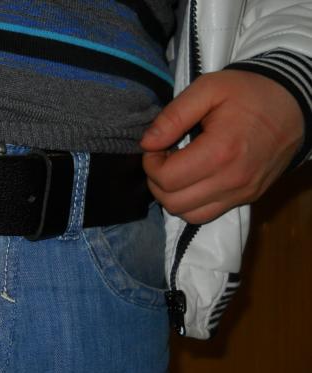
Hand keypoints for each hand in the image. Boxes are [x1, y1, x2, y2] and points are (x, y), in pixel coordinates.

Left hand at [140, 69, 303, 223]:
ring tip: (176, 169)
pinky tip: (191, 180)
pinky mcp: (246, 198)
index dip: (150, 164)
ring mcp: (241, 193)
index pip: (166, 179)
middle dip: (157, 181)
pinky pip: (206, 215)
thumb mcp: (208, 88)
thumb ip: (173, 116)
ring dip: (171, 196)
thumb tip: (147, 143)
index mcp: (221, 151)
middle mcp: (232, 180)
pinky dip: (189, 203)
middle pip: (173, 202)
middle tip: (163, 158)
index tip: (155, 147)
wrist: (295, 103)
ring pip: (187, 214)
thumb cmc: (249, 93)